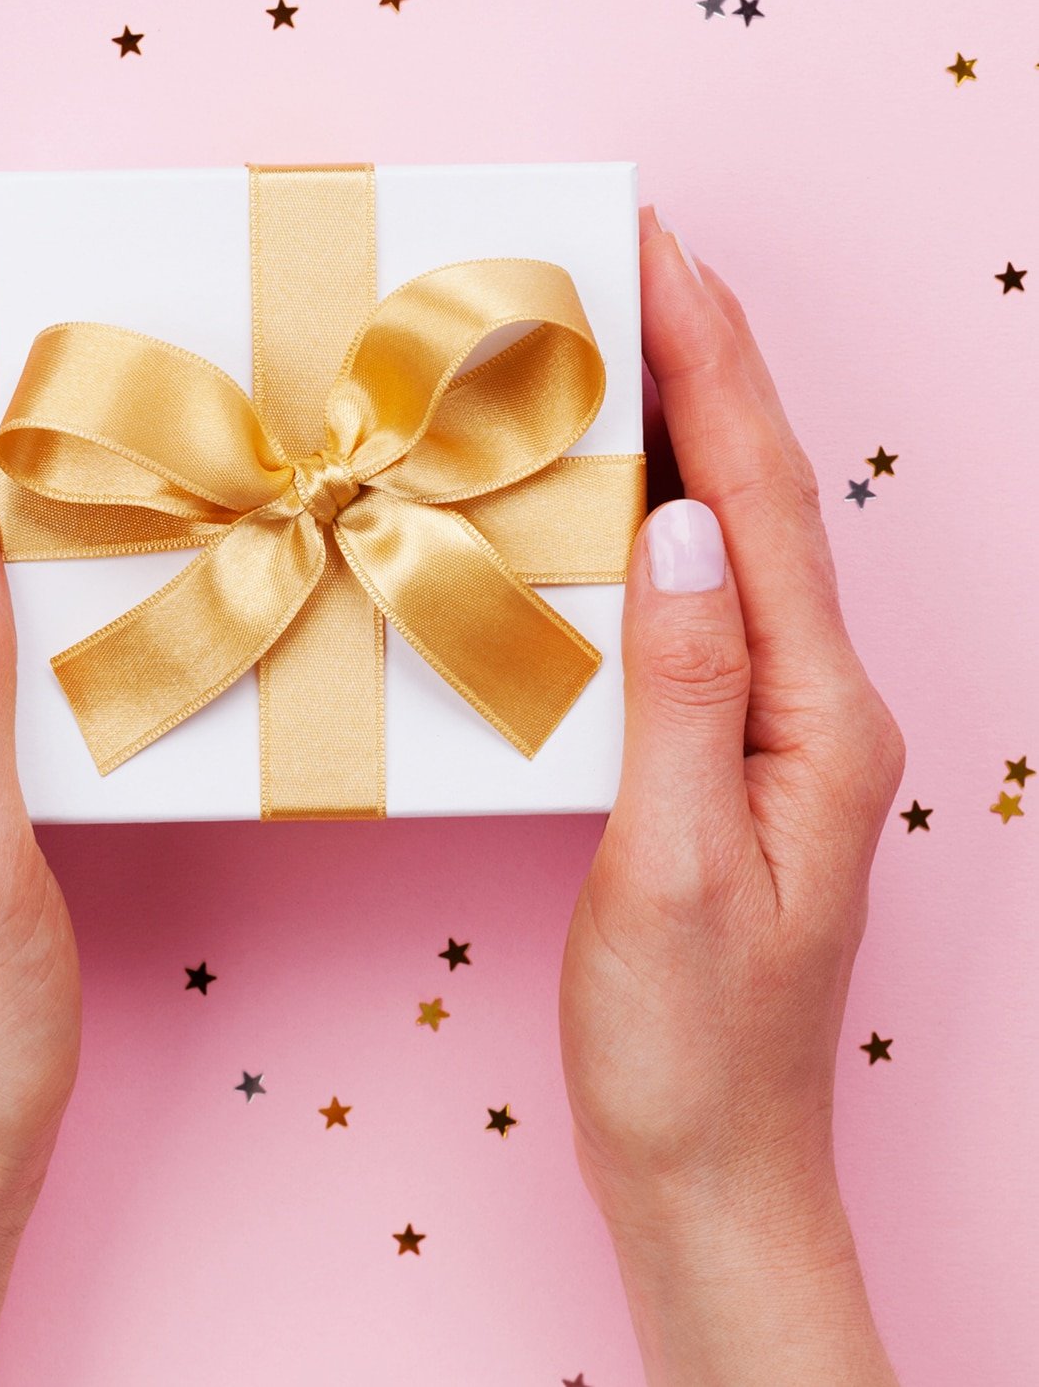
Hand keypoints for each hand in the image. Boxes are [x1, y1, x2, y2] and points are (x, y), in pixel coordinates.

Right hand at [559, 209, 901, 1382]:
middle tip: (625, 260)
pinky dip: (647, 521)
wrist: (708, 1163)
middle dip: (701, 363)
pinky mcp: (724, 752)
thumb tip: (672, 534)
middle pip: (759, 499)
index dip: (711, 368)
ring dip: (675, 429)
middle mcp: (815, 704)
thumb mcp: (669, 873)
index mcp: (818, 718)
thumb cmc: (688, 1046)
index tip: (658, 254)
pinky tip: (599, 497)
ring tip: (607, 341)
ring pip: (727, 541)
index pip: (760, 506)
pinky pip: (691, 605)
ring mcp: (774, 727)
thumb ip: (681, 698)